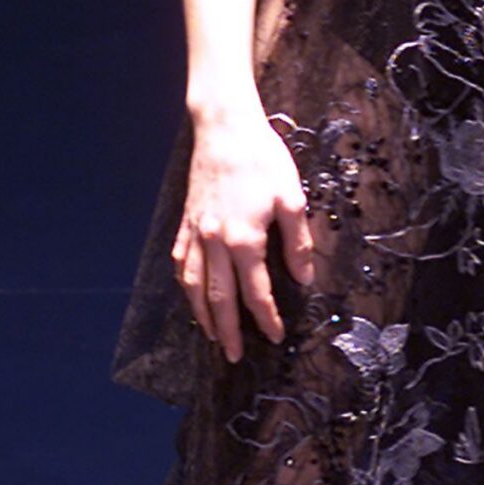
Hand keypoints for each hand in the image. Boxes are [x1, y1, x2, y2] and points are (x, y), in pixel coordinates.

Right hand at [174, 109, 314, 357]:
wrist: (225, 128)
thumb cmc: (263, 160)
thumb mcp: (293, 198)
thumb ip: (298, 242)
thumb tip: (304, 277)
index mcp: (245, 240)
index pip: (256, 292)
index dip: (266, 318)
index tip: (275, 336)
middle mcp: (215, 242)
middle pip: (218, 298)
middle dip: (227, 330)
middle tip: (232, 356)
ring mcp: (195, 233)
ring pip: (193, 285)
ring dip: (201, 314)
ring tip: (210, 334)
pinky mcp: (185, 221)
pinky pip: (180, 262)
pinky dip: (184, 284)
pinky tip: (189, 294)